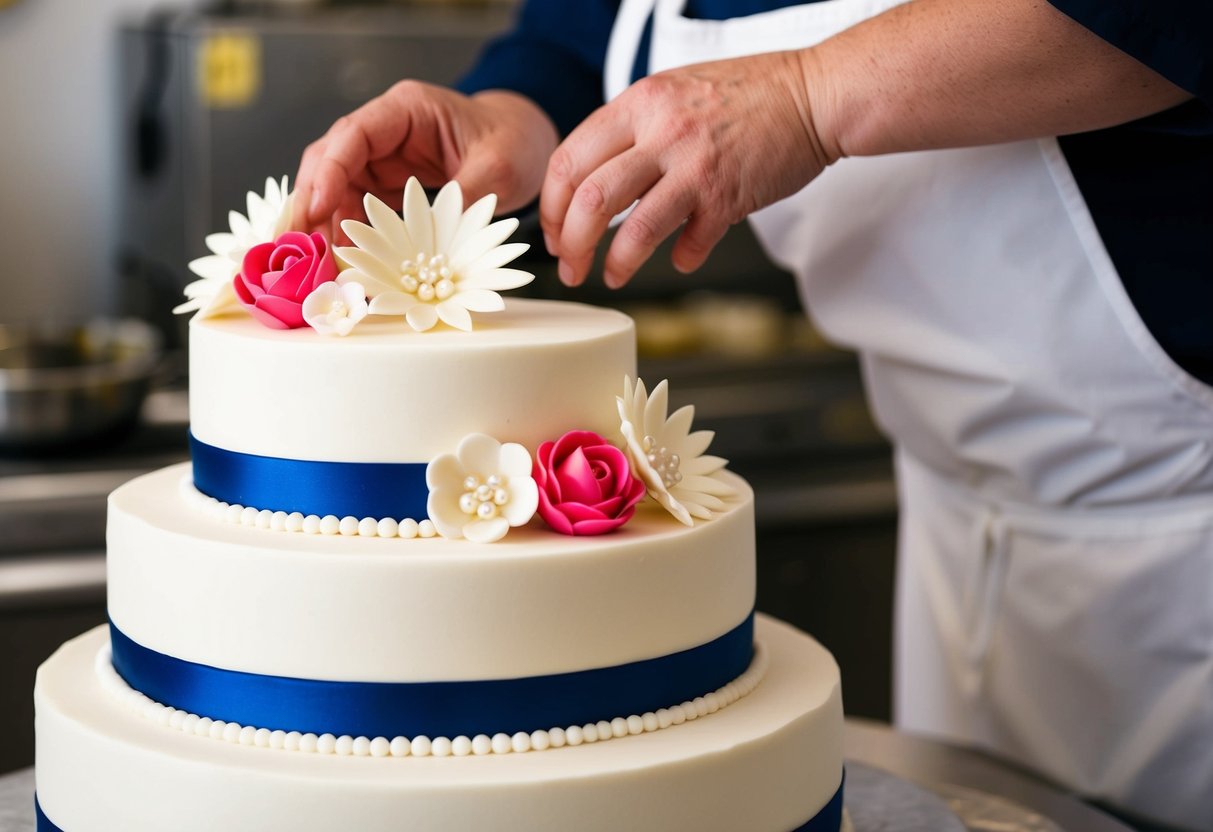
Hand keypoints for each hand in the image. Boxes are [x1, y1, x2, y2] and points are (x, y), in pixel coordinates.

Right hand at [294, 81, 558, 239]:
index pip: (353, 134)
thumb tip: (436, 232)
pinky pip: (355, 209)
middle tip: (300, 246)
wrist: (524, 145)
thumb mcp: (499, 168)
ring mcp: (382, 159)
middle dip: (312, 203)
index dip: (330, 170)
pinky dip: (346, 235)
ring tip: (318, 265)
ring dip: (324, 226)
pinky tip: (341, 262)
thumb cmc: (512, 142)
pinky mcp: (387, 186)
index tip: (316, 208)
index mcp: (407, 110)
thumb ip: (466, 195)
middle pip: (330, 161)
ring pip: (335, 189)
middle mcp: (385, 132)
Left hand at [540, 50, 830, 287]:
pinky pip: (690, 243)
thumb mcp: (673, 92)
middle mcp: (661, 132)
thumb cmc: (749, 94)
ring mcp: (695, 166)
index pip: (570, 160)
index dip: (552, 206)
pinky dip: (682, 259)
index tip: (555, 232)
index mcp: (639, 104)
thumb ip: (633, 129)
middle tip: (571, 267)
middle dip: (571, 244)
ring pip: (633, 229)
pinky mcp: (728, 196)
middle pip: (590, 199)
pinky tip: (682, 260)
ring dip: (615, 263)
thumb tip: (595, 179)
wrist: (814, 93)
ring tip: (611, 277)